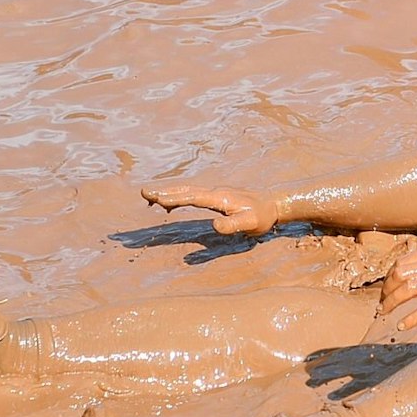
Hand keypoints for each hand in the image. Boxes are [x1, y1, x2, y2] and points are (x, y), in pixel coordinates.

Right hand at [139, 182, 279, 235]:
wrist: (273, 204)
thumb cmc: (262, 216)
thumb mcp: (251, 224)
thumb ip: (233, 225)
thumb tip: (213, 226)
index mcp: (221, 198)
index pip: (193, 197)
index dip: (175, 199)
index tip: (157, 199)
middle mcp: (215, 192)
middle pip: (185, 190)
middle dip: (164, 192)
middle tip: (143, 193)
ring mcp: (215, 193)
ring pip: (187, 191)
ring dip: (167, 193)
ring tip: (148, 197)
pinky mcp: (216, 197)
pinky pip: (192, 195)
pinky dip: (177, 197)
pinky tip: (168, 205)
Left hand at [378, 246, 416, 332]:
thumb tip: (401, 275)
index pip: (400, 263)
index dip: (388, 278)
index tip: (384, 290)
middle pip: (399, 275)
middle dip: (386, 290)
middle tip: (381, 303)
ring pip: (407, 291)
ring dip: (391, 303)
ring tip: (384, 313)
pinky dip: (409, 319)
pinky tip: (400, 326)